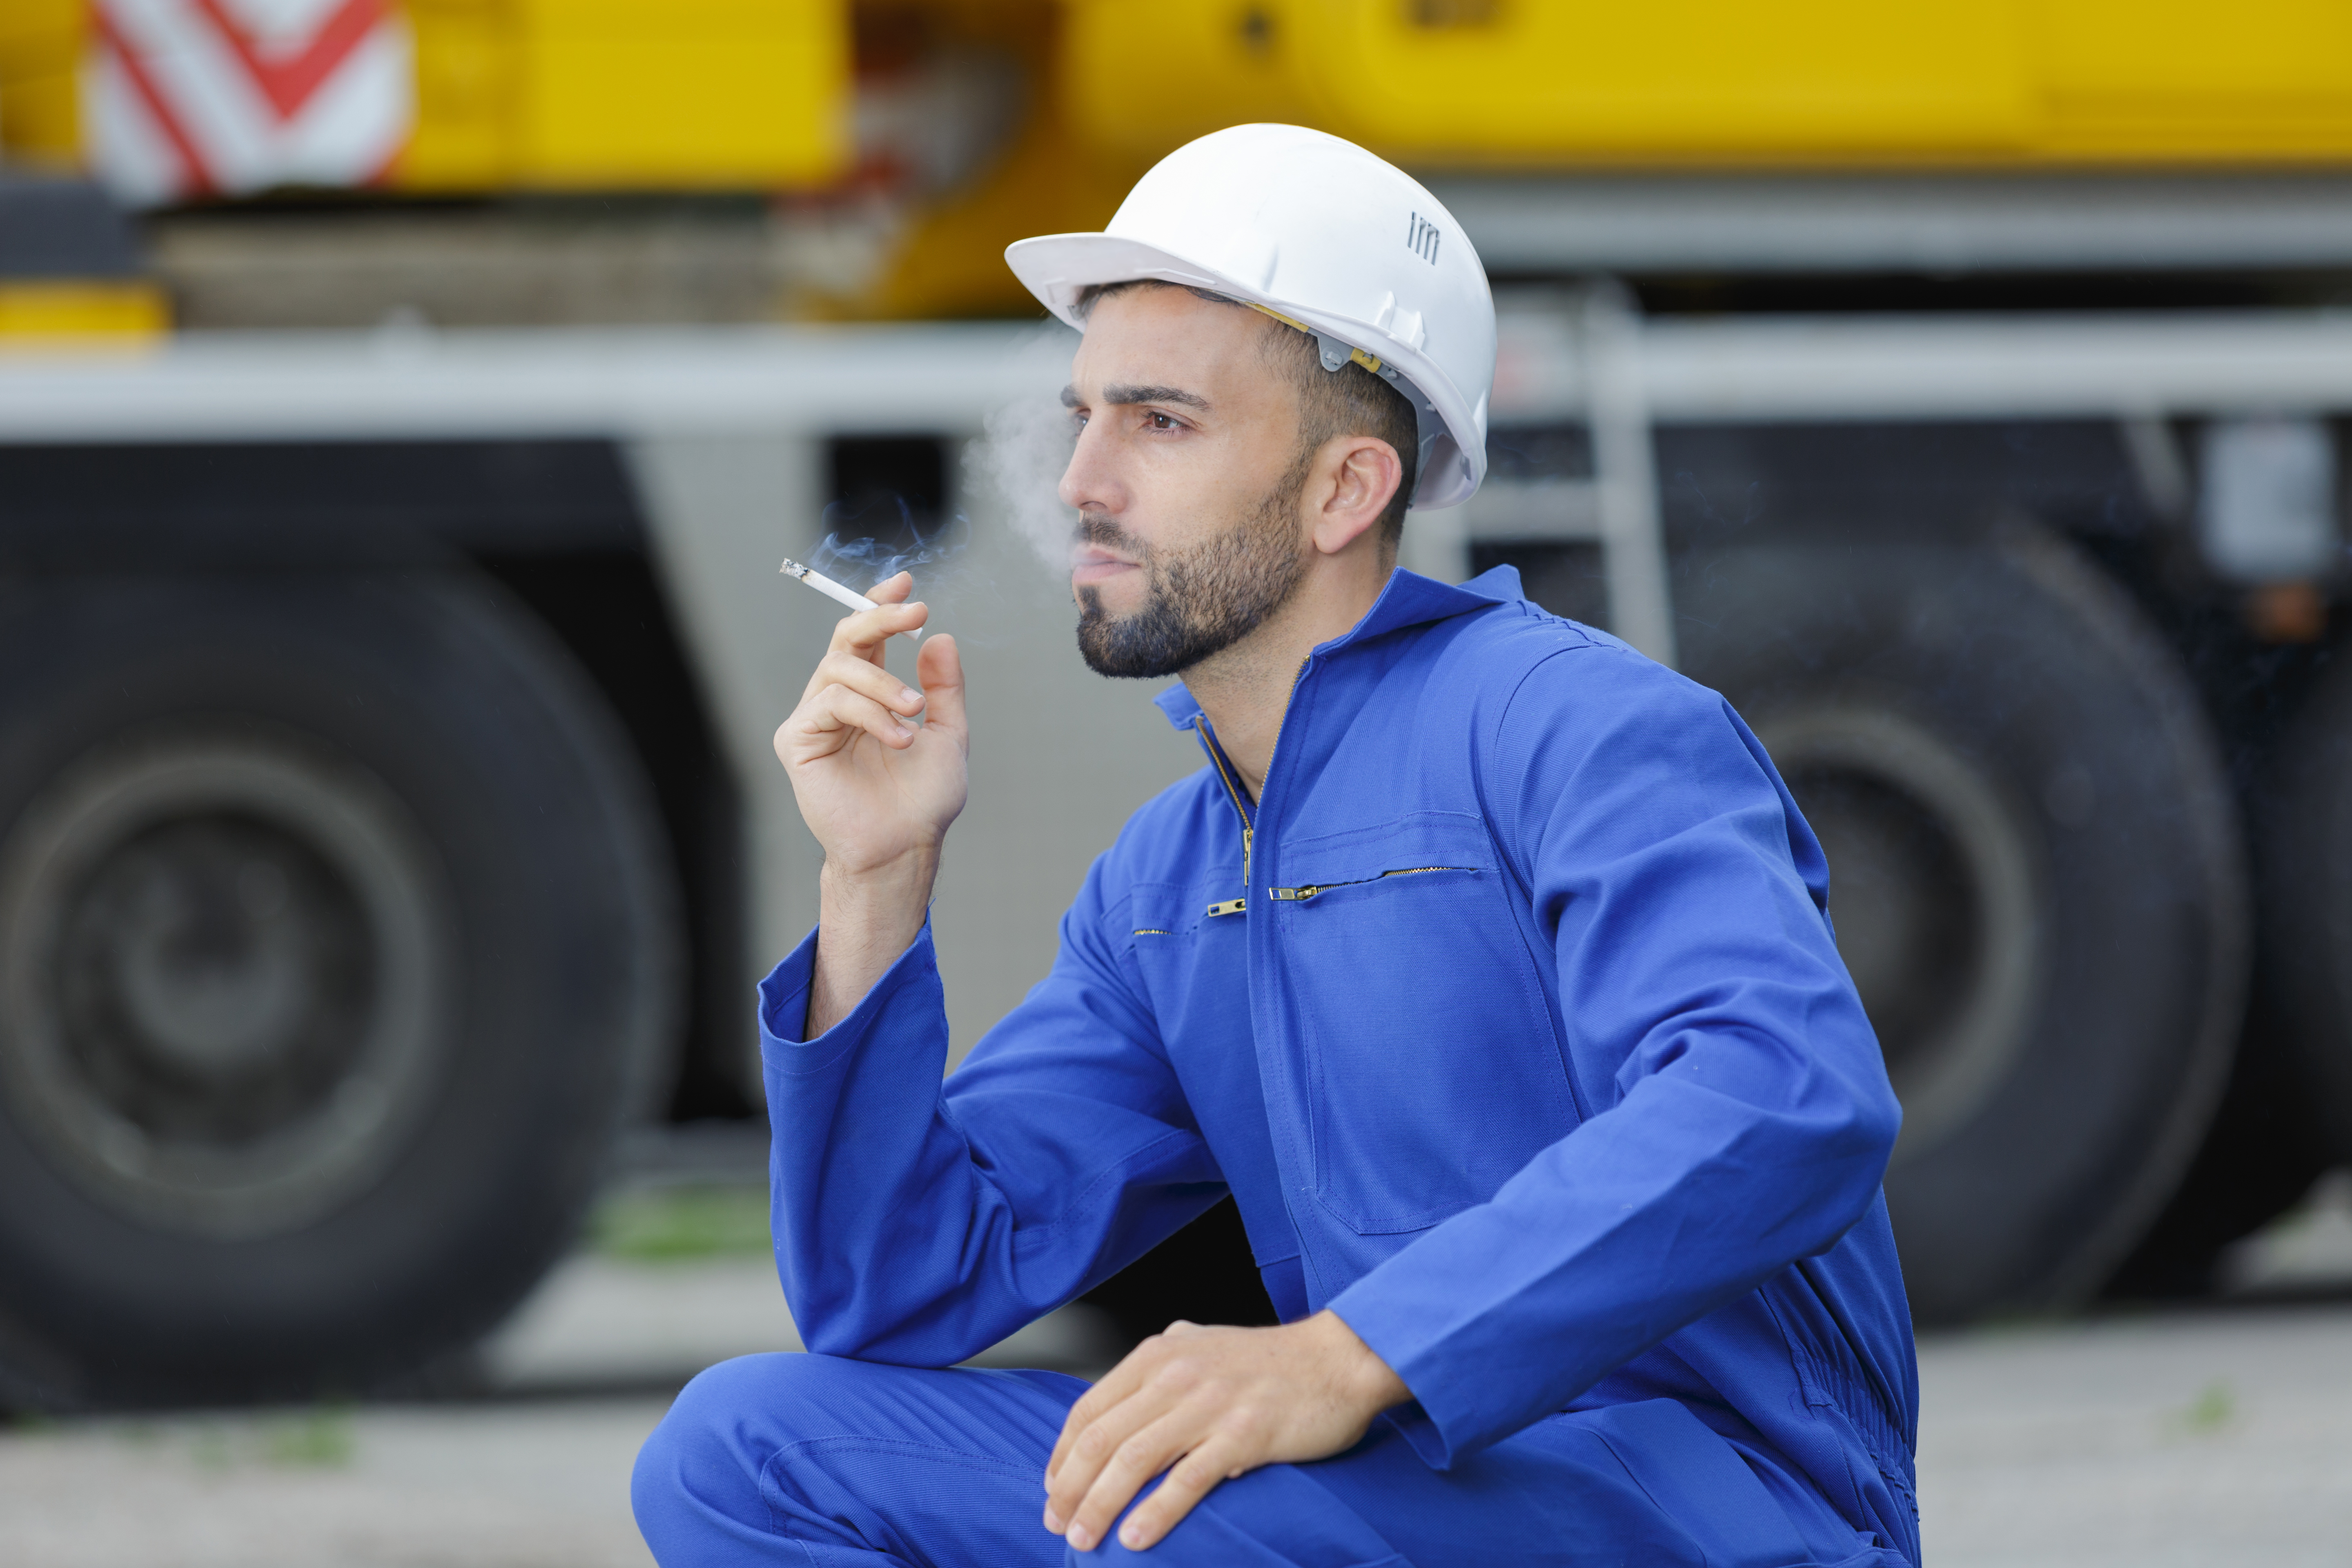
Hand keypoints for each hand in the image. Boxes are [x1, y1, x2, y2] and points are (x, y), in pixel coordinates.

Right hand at [773, 572, 967, 1031]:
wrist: (903, 846)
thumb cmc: (922, 799)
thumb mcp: (948, 734)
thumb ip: (943, 688)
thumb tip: (940, 637)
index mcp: (871, 695)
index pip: (868, 637)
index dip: (881, 604)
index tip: (907, 583)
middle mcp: (838, 700)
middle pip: (846, 638)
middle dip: (880, 617)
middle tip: (915, 612)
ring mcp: (815, 719)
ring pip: (840, 668)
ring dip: (885, 683)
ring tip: (914, 713)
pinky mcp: (798, 740)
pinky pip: (830, 703)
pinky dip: (870, 713)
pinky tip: (898, 737)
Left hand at [1041, 1312, 1408, 1553]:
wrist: (1338, 1358)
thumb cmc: (1271, 1360)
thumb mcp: (1201, 1345)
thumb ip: (1162, 1365)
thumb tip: (1126, 1394)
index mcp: (1160, 1353)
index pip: (1090, 1409)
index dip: (1062, 1456)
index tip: (1053, 1490)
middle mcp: (1176, 1374)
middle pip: (1102, 1439)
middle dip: (1070, 1489)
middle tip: (1058, 1526)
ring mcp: (1209, 1404)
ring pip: (1133, 1461)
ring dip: (1099, 1506)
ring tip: (1084, 1540)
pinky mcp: (1243, 1434)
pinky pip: (1186, 1480)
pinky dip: (1154, 1513)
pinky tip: (1135, 1539)